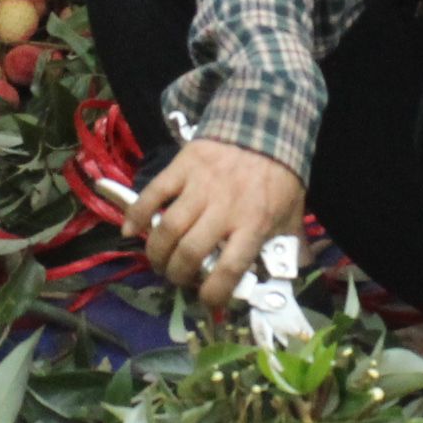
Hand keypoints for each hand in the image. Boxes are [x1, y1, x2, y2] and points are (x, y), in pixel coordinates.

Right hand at [125, 138, 303, 315]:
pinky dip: (136, 215)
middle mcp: (225, 208)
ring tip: (159, 261)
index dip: (212, 293)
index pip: (228, 269)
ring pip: (168, 228)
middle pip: (190, 252)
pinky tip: (129, 230)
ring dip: (156, 252)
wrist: (265, 122)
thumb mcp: (292, 211)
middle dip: (177, 274)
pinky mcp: (182, 166)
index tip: (206, 300)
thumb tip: (288, 276)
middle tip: (177, 278)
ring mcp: (200, 186)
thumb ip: (290, 244)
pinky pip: (152, 194)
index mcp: (254, 224)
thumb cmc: (279, 174)